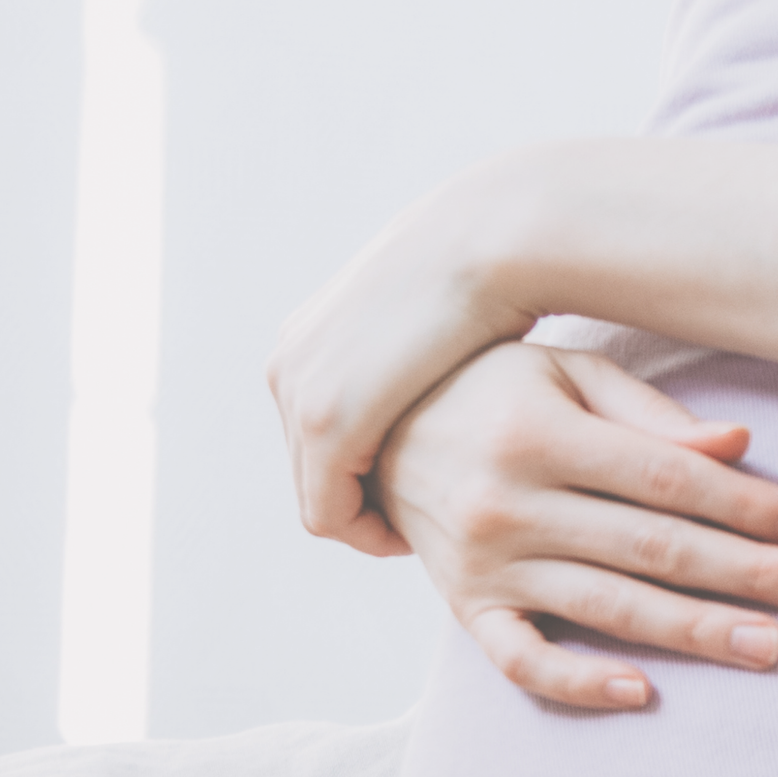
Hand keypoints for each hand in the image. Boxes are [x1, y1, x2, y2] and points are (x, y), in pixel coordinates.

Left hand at [268, 159, 540, 558]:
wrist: (491, 241)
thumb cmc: (486, 280)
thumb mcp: (422, 320)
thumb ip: (403, 354)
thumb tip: (417, 389)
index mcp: (304, 339)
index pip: (315, 438)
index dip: (367, 478)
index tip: (421, 493)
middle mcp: (286, 365)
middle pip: (311, 472)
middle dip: (367, 503)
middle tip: (428, 521)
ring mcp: (299, 395)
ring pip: (318, 498)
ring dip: (371, 522)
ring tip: (429, 528)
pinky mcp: (325, 425)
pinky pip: (328, 514)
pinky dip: (370, 535)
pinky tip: (418, 535)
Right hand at [377, 343, 777, 708]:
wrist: (371, 429)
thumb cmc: (489, 389)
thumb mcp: (563, 373)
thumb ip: (649, 412)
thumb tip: (739, 447)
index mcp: (542, 433)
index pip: (670, 480)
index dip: (748, 507)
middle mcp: (510, 502)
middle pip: (654, 548)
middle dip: (749, 574)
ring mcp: (484, 565)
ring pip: (608, 609)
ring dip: (696, 632)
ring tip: (771, 648)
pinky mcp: (464, 609)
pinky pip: (523, 663)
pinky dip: (579, 685)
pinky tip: (645, 694)